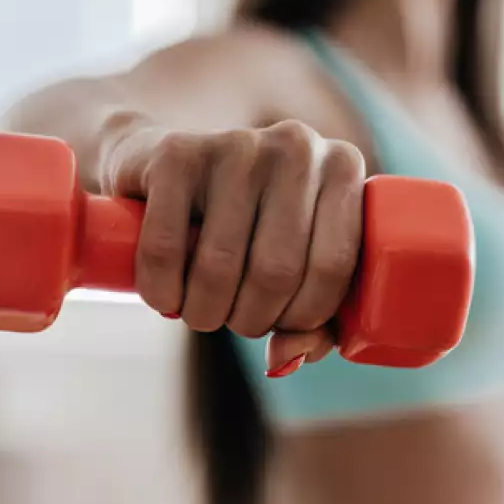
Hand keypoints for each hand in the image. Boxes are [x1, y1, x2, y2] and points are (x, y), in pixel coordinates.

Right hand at [97, 114, 364, 373]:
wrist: (162, 167)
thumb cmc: (243, 227)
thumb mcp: (291, 267)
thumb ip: (311, 322)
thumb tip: (288, 359)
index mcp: (342, 169)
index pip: (333, 267)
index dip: (302, 317)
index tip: (278, 325)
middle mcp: (297, 146)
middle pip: (276, 272)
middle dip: (249, 319)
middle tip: (230, 320)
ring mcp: (236, 144)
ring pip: (220, 265)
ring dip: (203, 313)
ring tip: (197, 311)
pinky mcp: (176, 153)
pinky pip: (166, 248)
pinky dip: (161, 292)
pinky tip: (163, 296)